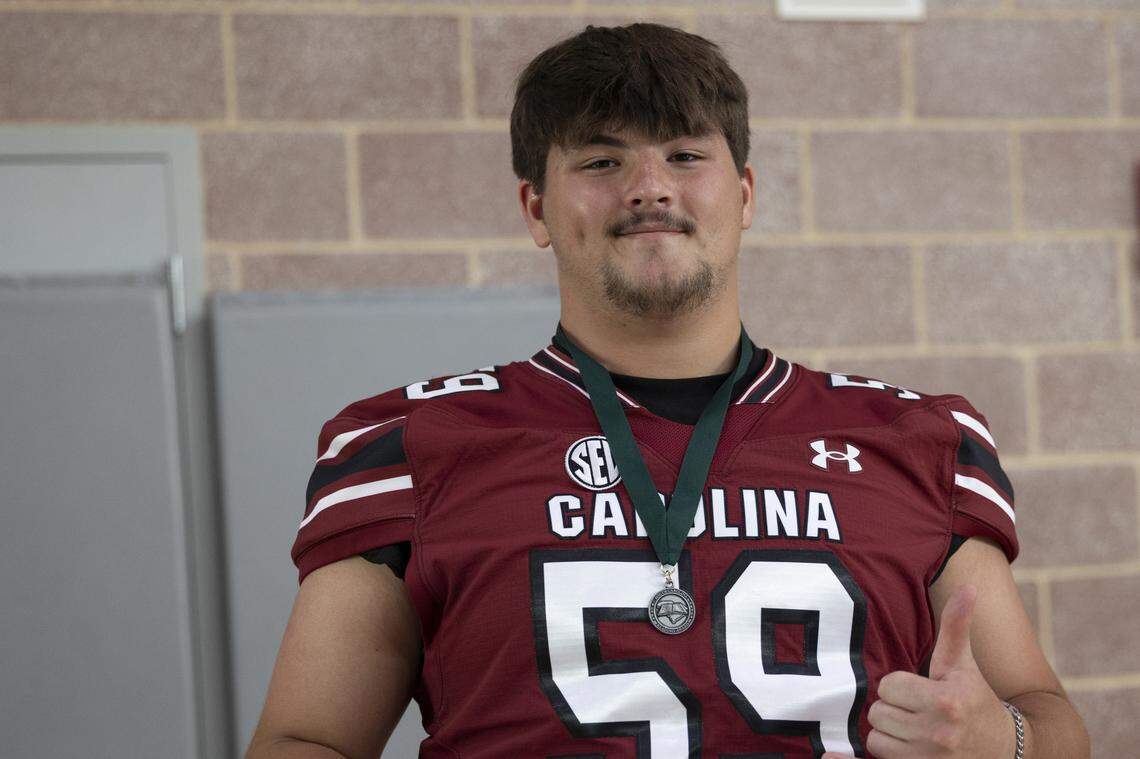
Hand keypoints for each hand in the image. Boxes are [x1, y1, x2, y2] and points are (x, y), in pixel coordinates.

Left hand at [823, 584, 1014, 758]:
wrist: (1006, 750)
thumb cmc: (976, 700)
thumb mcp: (964, 665)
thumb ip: (957, 627)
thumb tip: (969, 588)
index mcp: (946, 701)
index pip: (888, 686)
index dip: (899, 686)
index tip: (919, 690)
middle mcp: (938, 733)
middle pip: (878, 713)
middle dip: (893, 710)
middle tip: (915, 711)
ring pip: (876, 739)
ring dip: (889, 735)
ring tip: (913, 730)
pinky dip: (873, 755)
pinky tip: (860, 750)